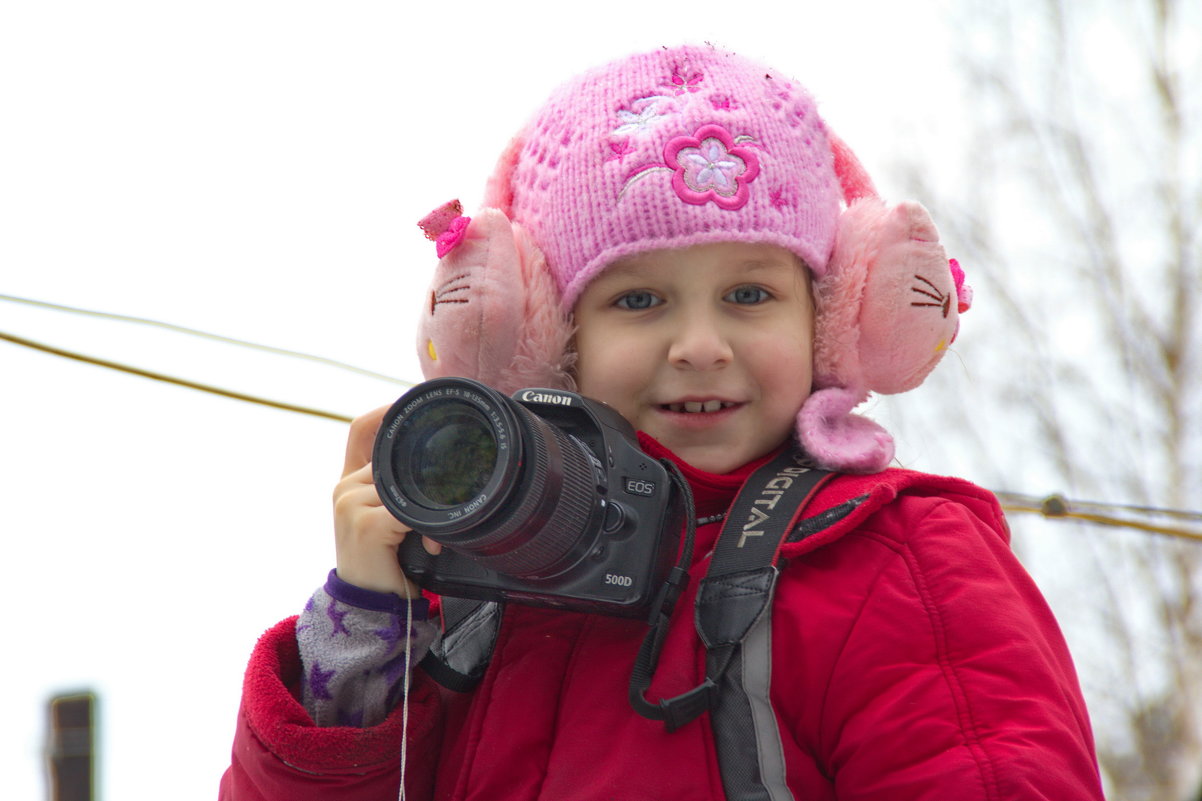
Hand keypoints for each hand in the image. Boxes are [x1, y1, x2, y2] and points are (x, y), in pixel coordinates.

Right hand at [333, 405, 441, 597]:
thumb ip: (397, 490)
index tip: (410, 401)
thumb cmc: (386, 562)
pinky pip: (407, 512)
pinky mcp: (365, 523)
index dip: (384, 410)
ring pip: (404, 486)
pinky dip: (426, 528)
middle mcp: (345, 487)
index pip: (361, 429)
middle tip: (439, 507)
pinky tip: (429, 545)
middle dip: (424, 480)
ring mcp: (351, 503)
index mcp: (350, 481)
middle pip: (393, 459)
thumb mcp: (390, 519)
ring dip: (427, 512)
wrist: (370, 606)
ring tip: (432, 539)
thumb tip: (433, 469)